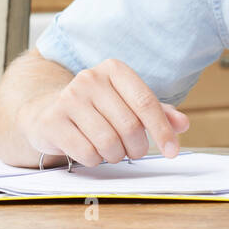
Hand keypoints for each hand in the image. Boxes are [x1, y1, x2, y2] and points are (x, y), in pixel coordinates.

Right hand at [18, 58, 189, 166]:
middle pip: (130, 126)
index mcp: (114, 69)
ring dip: (116, 155)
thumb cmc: (97, 107)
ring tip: (112, 150)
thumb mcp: (128, 103)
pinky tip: (91, 151)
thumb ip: (157, 112)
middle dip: (137, 147)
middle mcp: (90, 79)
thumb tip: (182, 124)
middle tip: (133, 151)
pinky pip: (87, 152)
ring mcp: (68, 99)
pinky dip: (95, 159)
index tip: (172, 151)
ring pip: (109, 142)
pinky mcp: (52, 121)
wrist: (46, 110)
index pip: (146, 103)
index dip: (163, 131)